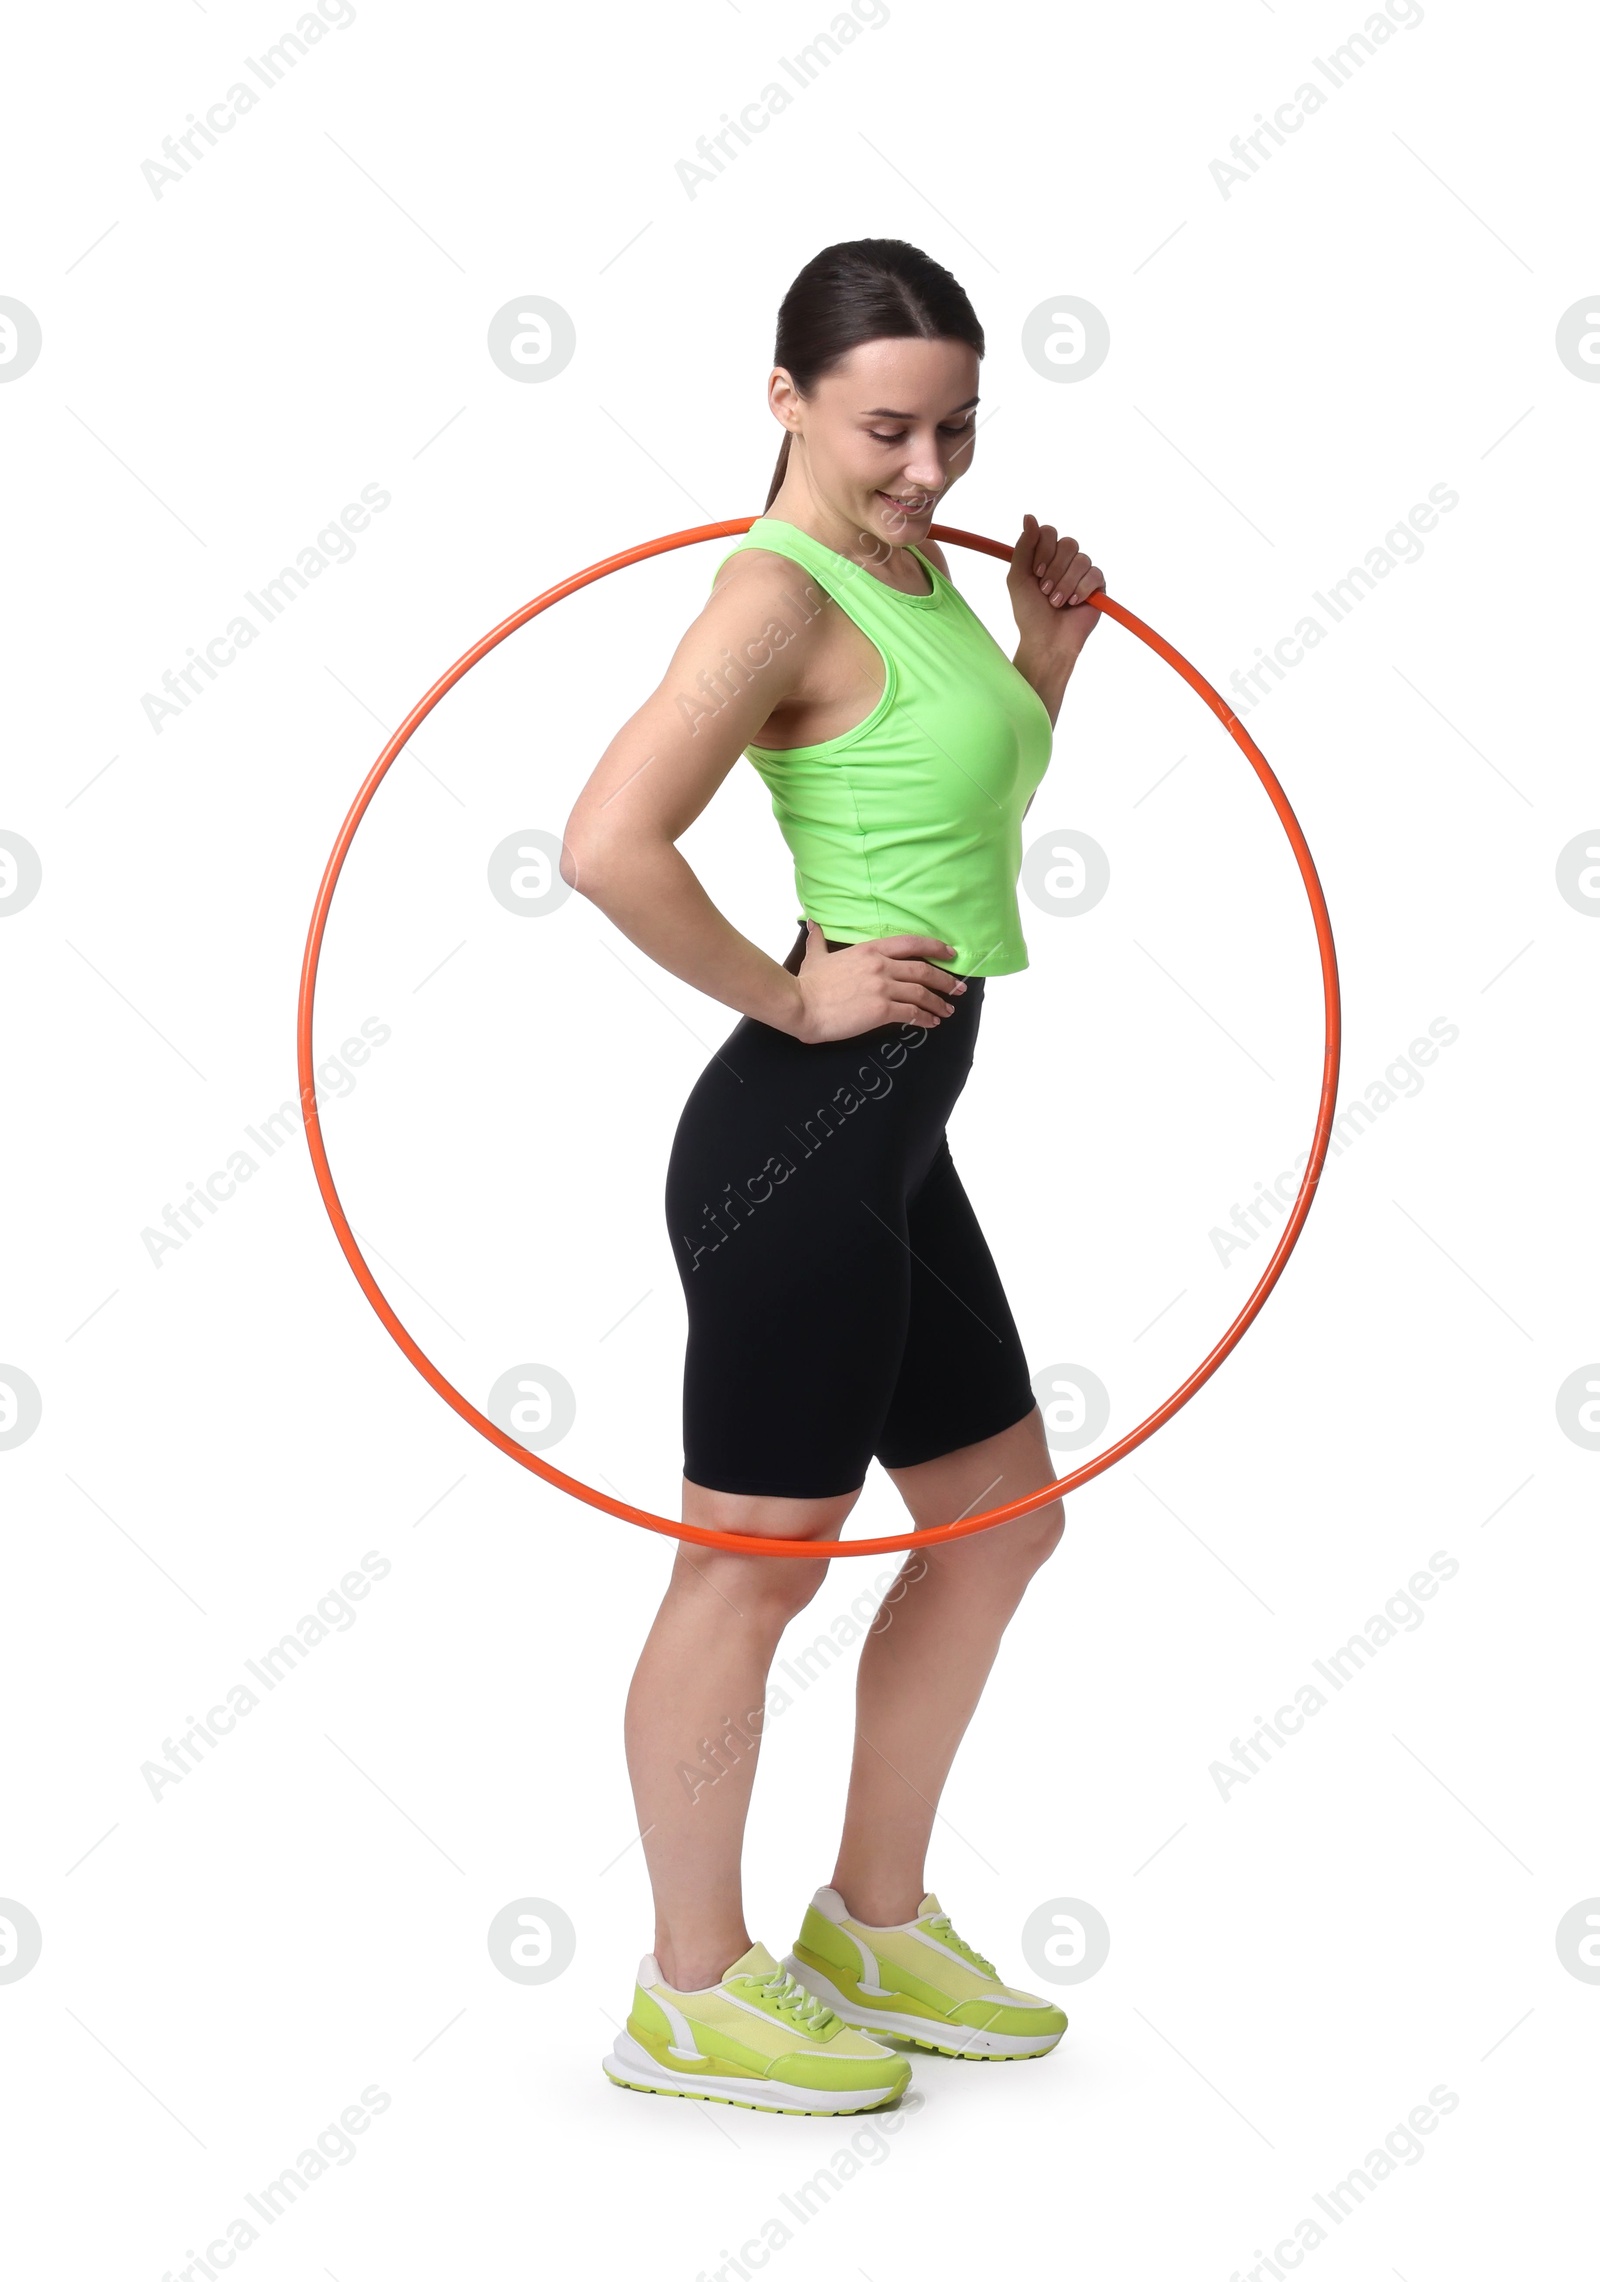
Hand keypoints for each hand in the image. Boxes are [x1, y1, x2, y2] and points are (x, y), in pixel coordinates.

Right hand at [786, 923, 966, 1042]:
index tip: (950, 954)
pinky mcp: (881, 1010)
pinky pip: (911, 1014)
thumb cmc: (808, 982)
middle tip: (958, 988)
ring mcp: (882, 987)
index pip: (911, 943)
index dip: (935, 948)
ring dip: (938, 1002)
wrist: (801, 1004)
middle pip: (923, 969)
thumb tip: (813, 924)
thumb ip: (819, 939)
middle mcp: (881, 965)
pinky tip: (931, 1023)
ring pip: (921, 993)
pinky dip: (925, 1019)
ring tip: (947, 1011)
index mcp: (870, 950)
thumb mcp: (816, 955)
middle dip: (945, 980)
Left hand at [1007, 514, 1105, 668]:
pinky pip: (1095, 574)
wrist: (1046, 640)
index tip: (1036, 571)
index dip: (1043, 549)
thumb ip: (1023, 546)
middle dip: (1054, 569)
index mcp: (1045, 556)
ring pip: (1081, 559)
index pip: (1049, 532)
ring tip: (1056, 602)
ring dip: (1065, 583)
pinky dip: (1081, 589)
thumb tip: (1029, 516)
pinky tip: (1073, 603)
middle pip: (1068, 543)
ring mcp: (1082, 573)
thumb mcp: (1018, 577)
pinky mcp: (1097, 586)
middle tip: (1045, 590)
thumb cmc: (1030, 613)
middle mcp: (1064, 561)